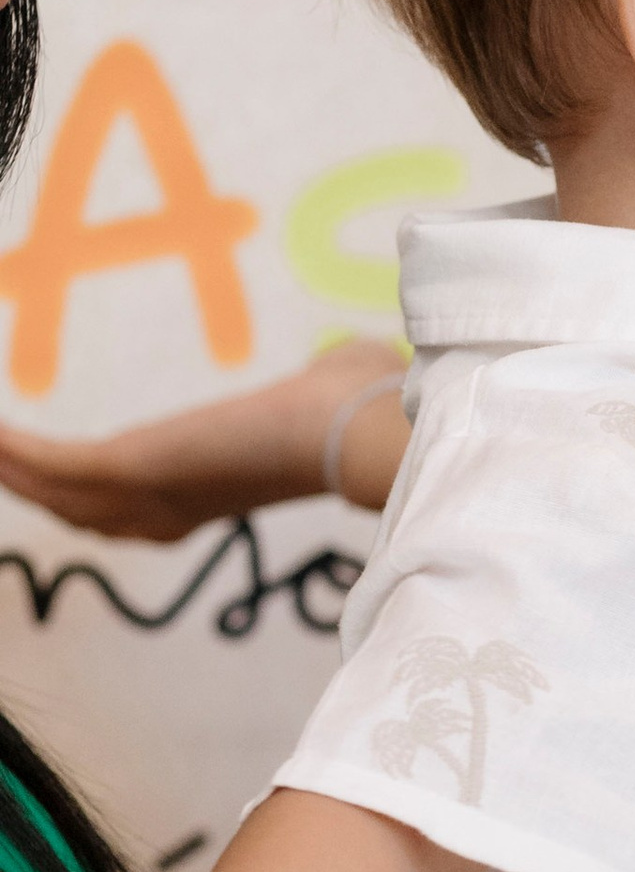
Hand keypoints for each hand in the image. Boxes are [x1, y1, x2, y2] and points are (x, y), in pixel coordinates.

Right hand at [0, 337, 408, 540]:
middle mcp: (175, 506)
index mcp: (216, 493)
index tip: (57, 474)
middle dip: (29, 483)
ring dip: (10, 466)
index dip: (89, 496)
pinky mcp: (132, 466)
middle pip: (80, 510)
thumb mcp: (331, 393)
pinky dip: (11, 449)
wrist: (361, 429)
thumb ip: (326, 381)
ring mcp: (149, 492)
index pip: (135, 509)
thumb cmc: (363, 409)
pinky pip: (51, 461)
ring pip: (55, 491)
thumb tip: (354, 361)